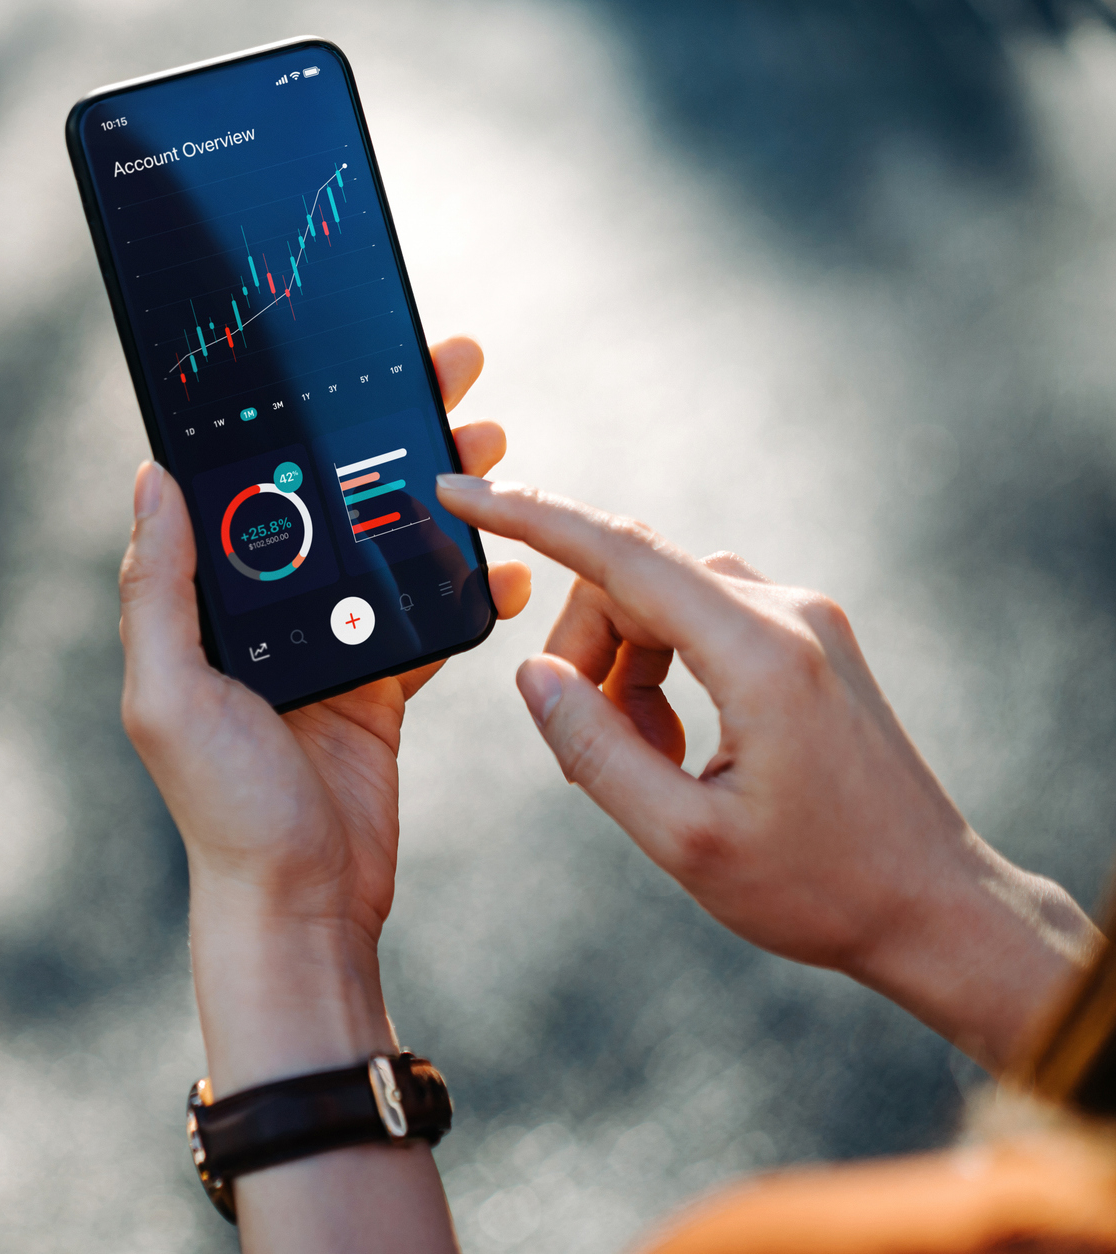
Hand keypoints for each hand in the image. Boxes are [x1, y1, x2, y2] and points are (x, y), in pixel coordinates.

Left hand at [119, 337, 529, 1090]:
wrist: (299, 907)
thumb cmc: (223, 810)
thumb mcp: (170, 695)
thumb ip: (162, 588)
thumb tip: (152, 476)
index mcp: (207, 601)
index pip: (250, 481)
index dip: (295, 415)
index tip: (344, 358)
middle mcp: (264, 611)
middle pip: (330, 494)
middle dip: (390, 430)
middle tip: (448, 371)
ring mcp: (327, 643)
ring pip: (388, 540)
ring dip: (438, 490)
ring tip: (492, 439)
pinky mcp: (380, 683)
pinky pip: (429, 615)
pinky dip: (469, 585)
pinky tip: (509, 562)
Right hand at [436, 476, 1100, 1067]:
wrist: (938, 907)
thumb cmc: (822, 888)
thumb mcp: (684, 839)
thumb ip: (594, 749)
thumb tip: (533, 675)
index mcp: (760, 653)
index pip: (619, 552)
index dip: (529, 517)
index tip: (460, 490)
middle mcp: (787, 613)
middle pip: (632, 582)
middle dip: (584, 653)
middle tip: (583, 754)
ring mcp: (805, 621)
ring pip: (661, 602)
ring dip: (624, 672)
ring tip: (646, 765)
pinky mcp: (808, 643)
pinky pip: (700, 623)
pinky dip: (662, 675)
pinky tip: (678, 752)